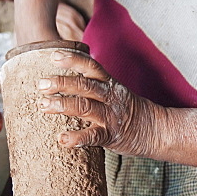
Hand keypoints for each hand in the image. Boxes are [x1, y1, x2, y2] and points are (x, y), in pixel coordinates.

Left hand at [36, 51, 161, 153]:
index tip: (54, 56)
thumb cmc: (127, 109)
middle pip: (84, 85)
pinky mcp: (111, 135)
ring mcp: (110, 115)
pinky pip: (93, 136)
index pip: (90, 66)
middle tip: (41, 84)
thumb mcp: (114, 91)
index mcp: (109, 83)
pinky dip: (77, 138)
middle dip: (61, 83)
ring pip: (85, 107)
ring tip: (43, 105)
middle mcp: (109, 96)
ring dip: (63, 105)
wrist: (155, 130)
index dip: (73, 59)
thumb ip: (93, 84)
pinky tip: (62, 139)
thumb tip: (63, 78)